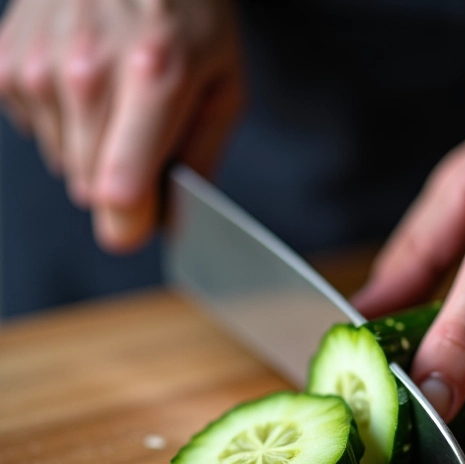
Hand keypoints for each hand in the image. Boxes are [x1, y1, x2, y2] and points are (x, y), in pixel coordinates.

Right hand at [0, 0, 242, 251]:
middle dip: (122, 183)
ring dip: (94, 147)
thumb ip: (200, 159)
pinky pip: (39, 132)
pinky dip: (64, 120)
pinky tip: (83, 81)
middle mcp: (86, 74)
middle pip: (90, 190)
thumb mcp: (223, 87)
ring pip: (65, 165)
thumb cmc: (186, 14)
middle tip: (145, 136)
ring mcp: (39, 66)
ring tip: (117, 96)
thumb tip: (170, 219)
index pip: (119, 192)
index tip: (142, 220)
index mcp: (153, 79)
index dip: (133, 223)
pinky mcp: (7, 63)